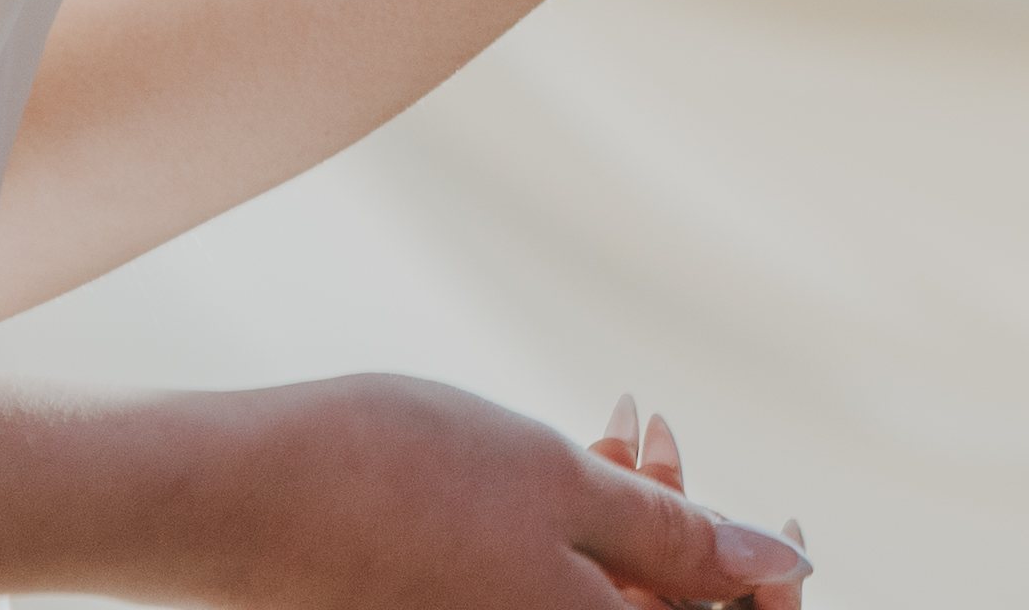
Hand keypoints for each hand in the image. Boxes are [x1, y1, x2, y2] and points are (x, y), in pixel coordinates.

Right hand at [189, 371, 806, 605]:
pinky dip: (566, 535)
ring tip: (611, 434)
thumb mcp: (562, 488)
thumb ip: (681, 538)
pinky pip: (541, 594)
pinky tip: (556, 463)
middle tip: (658, 439)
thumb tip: (786, 566)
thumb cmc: (400, 482)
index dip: (767, 591)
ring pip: (599, 598)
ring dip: (626, 524)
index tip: (783, 520)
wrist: (242, 499)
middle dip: (685, 534)